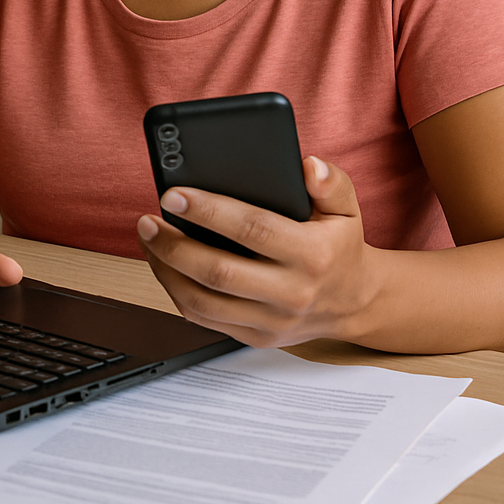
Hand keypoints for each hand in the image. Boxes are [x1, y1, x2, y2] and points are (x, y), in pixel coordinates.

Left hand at [136, 156, 376, 346]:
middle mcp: (291, 293)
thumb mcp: (346, 208)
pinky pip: (203, 320)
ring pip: (202, 302)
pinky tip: (164, 266)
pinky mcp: (255, 337)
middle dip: (173, 244)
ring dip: (165, 270)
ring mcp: (272, 321)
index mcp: (312, 255)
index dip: (208, 211)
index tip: (173, 195)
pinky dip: (175, 293)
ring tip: (149, 240)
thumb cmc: (340, 247)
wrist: (355, 303)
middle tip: (148, 221)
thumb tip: (308, 166)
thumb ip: (330, 182)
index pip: (252, 229)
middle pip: (218, 271)